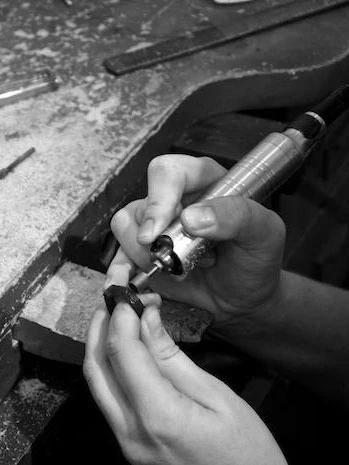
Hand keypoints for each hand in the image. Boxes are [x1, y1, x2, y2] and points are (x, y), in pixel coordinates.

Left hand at [84, 301, 285, 464]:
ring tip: (116, 315)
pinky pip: (108, 399)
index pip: (123, 352)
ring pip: (97, 384)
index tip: (129, 292)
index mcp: (158, 416)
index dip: (121, 316)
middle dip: (101, 325)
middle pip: (97, 368)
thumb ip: (173, 357)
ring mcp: (126, 444)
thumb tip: (147, 319)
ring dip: (101, 344)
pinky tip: (125, 348)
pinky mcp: (130, 446)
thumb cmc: (246, 450)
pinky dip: (111, 366)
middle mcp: (131, 433)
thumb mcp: (217, 395)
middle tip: (114, 297)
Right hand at [108, 155, 285, 327]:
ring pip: (125, 226)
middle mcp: (176, 197)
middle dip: (154, 238)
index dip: (158, 199)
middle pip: (141, 203)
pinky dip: (128, 270)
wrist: (245, 297)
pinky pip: (120, 252)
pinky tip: (154, 279)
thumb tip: (190, 217)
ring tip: (180, 269)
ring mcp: (157, 223)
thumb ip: (236, 216)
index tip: (158, 232)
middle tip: (176, 259)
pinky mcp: (144, 249)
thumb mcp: (264, 233)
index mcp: (204, 180)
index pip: (167, 172)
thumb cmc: (256, 259)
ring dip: (147, 256)